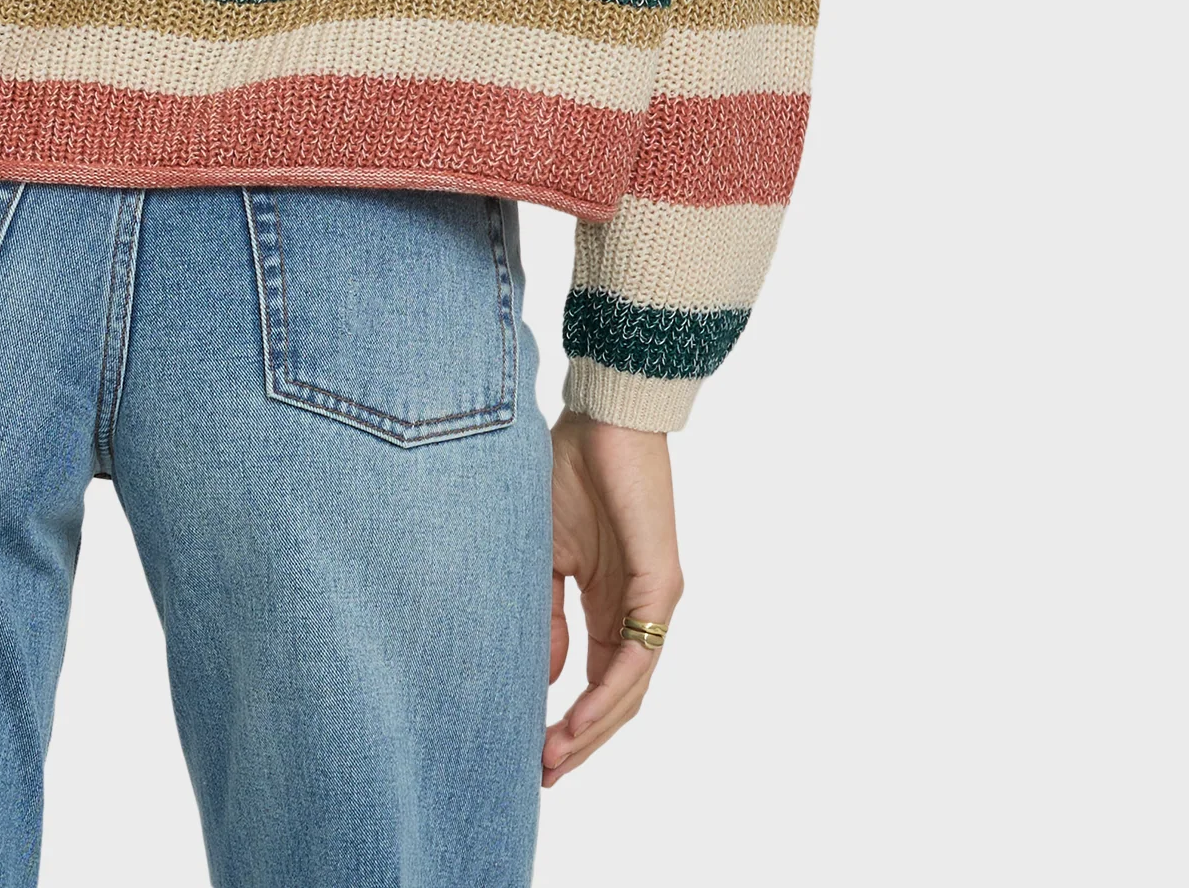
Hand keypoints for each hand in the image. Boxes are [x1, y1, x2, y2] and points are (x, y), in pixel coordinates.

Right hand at [542, 410, 683, 786]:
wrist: (601, 417)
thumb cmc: (568, 472)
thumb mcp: (542, 554)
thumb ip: (544, 614)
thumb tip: (543, 677)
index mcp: (610, 605)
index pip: (597, 683)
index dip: (569, 723)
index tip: (530, 752)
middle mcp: (638, 613)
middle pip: (618, 701)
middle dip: (582, 742)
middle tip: (543, 775)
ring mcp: (653, 602)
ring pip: (631, 690)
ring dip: (593, 730)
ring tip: (555, 758)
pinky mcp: (661, 586)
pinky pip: (638, 656)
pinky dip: (608, 693)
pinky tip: (577, 717)